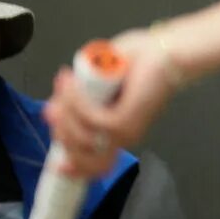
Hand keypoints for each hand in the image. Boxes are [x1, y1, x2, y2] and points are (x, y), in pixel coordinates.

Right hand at [42, 28, 178, 178]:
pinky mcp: (125, 120)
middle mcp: (121, 137)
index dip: (71, 166)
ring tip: (65, 83)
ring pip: (79, 136)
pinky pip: (90, 119)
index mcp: (116, 133)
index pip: (91, 164)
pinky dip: (75, 100)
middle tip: (54, 103)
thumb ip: (77, 101)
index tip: (56, 164)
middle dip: (58, 129)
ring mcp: (123, 131)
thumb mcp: (98, 84)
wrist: (167, 52)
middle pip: (77, 152)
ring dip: (65, 110)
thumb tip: (52, 113)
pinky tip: (71, 82)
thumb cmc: (137, 62)